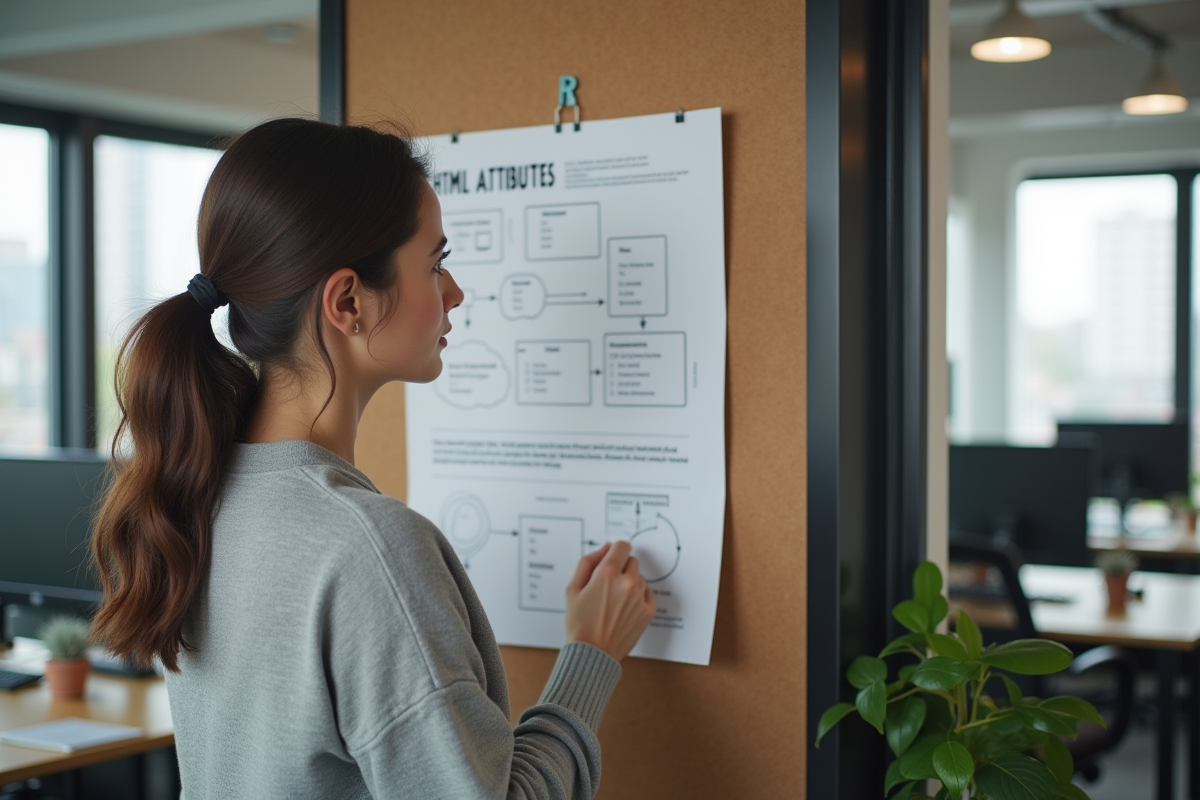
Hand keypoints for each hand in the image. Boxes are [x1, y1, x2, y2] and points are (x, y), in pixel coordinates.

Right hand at [564, 540, 656, 661]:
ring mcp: (640, 598)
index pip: (621, 546)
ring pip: (639, 577)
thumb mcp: (572, 588)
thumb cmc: (580, 624)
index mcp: (607, 574)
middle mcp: (626, 583)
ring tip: (613, 601)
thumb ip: (588, 562)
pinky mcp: (648, 611)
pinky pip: (647, 592)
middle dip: (621, 567)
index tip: (612, 557)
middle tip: (608, 585)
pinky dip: (638, 596)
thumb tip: (604, 548)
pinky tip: (624, 608)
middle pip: (632, 560)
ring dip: (629, 582)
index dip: (615, 550)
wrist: (592, 654)